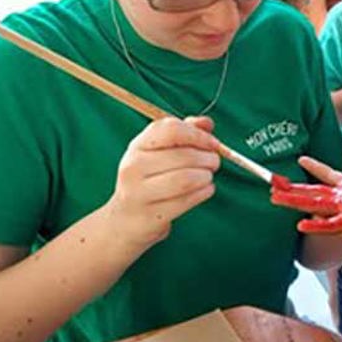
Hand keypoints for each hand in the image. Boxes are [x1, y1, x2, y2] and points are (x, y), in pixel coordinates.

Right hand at [101, 116, 220, 253]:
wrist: (126, 219)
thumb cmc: (150, 179)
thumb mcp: (161, 151)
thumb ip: (186, 132)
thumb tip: (206, 122)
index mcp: (138, 145)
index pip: (171, 129)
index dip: (198, 135)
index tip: (212, 143)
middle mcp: (134, 166)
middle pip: (183, 156)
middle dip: (208, 158)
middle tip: (215, 162)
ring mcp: (139, 192)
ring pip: (186, 179)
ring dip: (206, 176)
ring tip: (208, 176)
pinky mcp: (150, 215)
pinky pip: (186, 200)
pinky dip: (204, 192)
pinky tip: (206, 189)